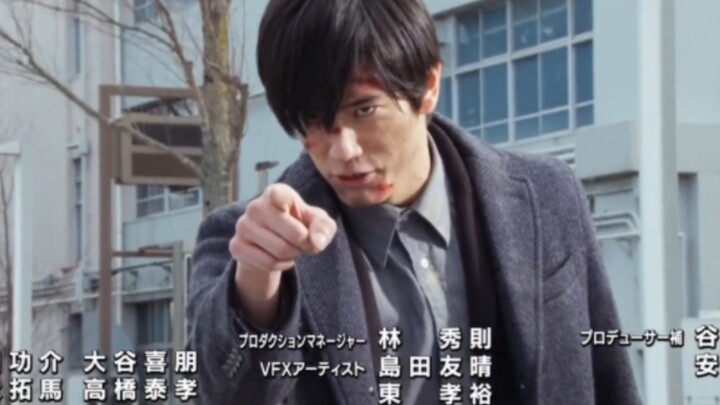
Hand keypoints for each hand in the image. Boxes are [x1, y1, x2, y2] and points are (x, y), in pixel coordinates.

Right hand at [229, 183, 336, 326]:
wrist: (273, 240)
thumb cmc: (299, 224)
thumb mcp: (318, 222)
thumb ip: (323, 227)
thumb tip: (316, 243)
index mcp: (276, 193)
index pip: (278, 195)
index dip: (286, 202)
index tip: (287, 205)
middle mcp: (255, 206)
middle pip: (295, 235)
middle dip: (306, 244)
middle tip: (304, 242)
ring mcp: (243, 226)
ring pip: (281, 251)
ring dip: (294, 255)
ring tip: (291, 247)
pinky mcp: (236, 246)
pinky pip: (269, 263)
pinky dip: (282, 264)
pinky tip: (280, 257)